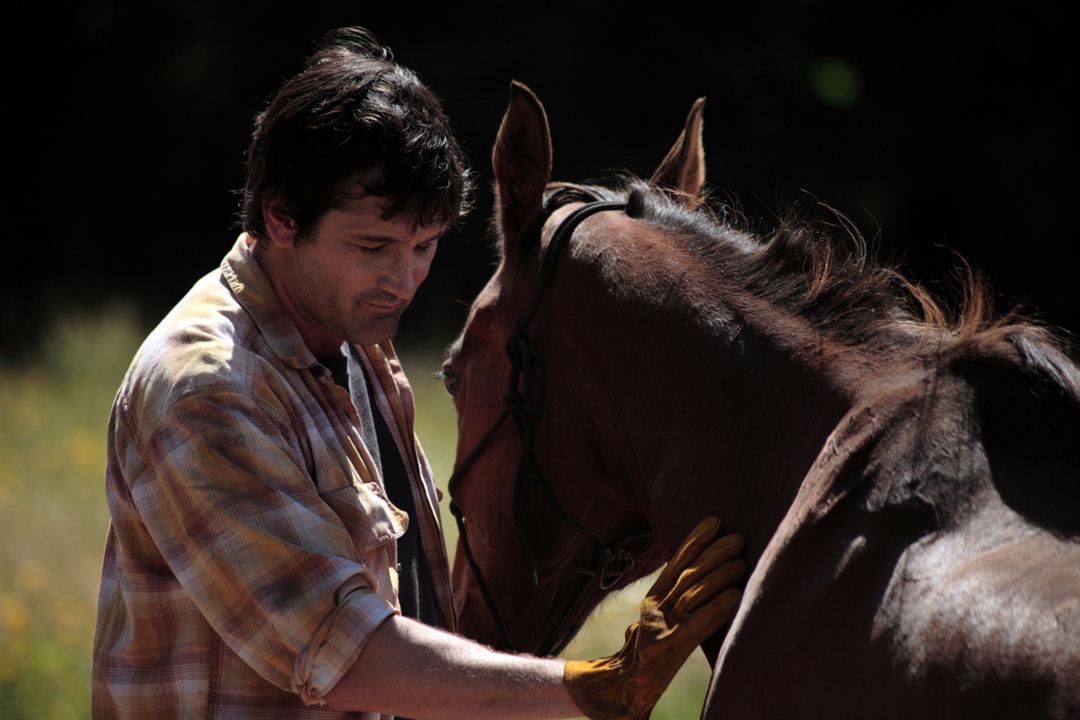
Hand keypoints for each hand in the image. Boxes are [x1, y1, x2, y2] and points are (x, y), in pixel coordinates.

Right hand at [563, 517, 743, 719]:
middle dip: (711, 553)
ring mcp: (660, 628)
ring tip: (740, 562)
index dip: (694, 541)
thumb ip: (667, 610)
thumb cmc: (638, 662)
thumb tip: (685, 592)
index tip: (714, 522)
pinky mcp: (668, 648)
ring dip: (717, 576)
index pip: (675, 564)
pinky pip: (697, 624)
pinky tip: (736, 596)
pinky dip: (717, 608)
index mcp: (651, 601)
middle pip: (686, 574)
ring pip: (691, 594)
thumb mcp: (649, 628)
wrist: (616, 693)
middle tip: (736, 538)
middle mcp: (654, 609)